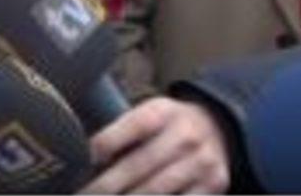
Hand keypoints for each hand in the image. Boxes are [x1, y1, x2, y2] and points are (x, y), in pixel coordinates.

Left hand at [80, 97, 229, 193]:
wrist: (217, 128)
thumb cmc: (166, 125)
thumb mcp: (148, 114)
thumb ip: (121, 132)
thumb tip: (86, 158)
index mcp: (162, 112)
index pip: (131, 127)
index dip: (104, 145)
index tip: (82, 161)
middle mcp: (184, 135)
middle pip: (139, 165)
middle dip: (106, 185)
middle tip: (84, 193)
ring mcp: (201, 162)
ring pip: (157, 190)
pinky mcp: (214, 185)